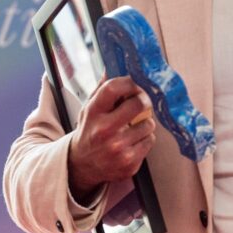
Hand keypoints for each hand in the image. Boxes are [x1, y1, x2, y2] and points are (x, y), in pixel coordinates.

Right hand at [67, 76, 156, 203]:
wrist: (82, 165)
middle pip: (138, 104)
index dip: (129, 82)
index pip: (113, 88)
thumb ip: (102, 89)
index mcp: (93, 113)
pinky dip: (145, 139)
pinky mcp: (129, 162)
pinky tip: (133, 141)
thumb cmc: (90, 132)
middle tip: (142, 102)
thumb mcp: (89, 109)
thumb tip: (112, 66)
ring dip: (144, 123)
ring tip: (132, 127)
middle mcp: (104, 130)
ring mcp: (117, 148)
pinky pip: (150, 141)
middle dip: (144, 101)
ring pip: (148, 124)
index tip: (135, 82)